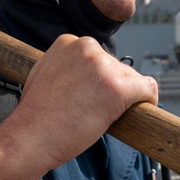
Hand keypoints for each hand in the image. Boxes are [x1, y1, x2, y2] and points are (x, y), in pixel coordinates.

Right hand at [9, 34, 157, 170]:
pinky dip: (148, 100)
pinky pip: (148, 89)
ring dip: (124, 98)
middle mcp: (88, 47)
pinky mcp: (119, 87)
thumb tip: (86, 74)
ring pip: (131, 80)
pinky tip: (140, 111)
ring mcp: (104, 66)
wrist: (31, 137)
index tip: (89, 97)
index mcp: (69, 42)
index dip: (98, 80)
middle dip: (110, 88)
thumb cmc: (36, 116)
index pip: (98, 58)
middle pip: (116, 67)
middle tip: (92, 111)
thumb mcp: (44, 74)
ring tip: (99, 117)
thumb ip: (65, 66)